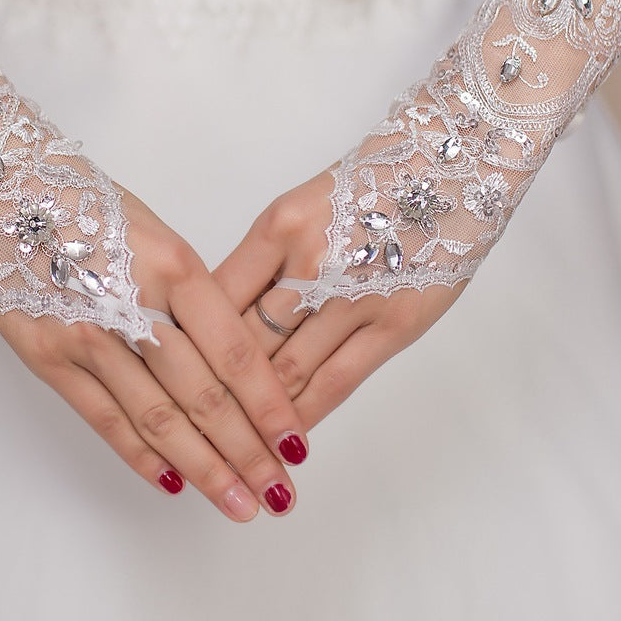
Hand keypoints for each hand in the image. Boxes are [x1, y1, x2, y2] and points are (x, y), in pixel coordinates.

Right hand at [0, 185, 308, 521]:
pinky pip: (104, 418)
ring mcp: (88, 336)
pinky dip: (140, 455)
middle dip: (248, 453)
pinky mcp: (49, 358)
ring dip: (204, 468)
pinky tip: (172, 483)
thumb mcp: (157, 234)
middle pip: (203, 396)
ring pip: (157, 418)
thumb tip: (231, 358)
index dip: (269, 406)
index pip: (235, 353)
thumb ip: (192, 294)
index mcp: (174, 267)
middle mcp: (134, 305)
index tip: (296, 443)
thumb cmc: (87, 202)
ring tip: (239, 504)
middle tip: (280, 494)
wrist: (1, 191)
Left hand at [214, 171, 466, 430]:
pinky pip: (337, 381)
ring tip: (229, 450)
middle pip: (244, 341)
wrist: (450, 170)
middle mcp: (309, 262)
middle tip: (188, 430)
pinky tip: (284, 439)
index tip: (171, 378)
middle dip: (213, 392)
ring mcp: (353, 297)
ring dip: (256, 415)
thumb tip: (217, 320)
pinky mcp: (394, 325)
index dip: (188, 344)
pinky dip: (305, 414)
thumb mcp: (299, 208)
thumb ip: (260, 261)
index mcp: (278, 227)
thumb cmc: (368, 186)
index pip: (217, 298)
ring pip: (287, 371)